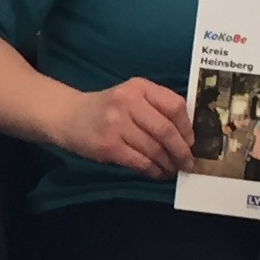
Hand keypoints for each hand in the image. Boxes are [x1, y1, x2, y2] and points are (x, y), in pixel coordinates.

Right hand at [53, 78, 194, 179]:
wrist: (68, 116)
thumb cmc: (107, 109)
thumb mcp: (131, 97)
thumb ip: (157, 108)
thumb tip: (187, 137)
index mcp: (139, 87)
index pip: (175, 105)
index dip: (188, 127)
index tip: (191, 142)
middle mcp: (127, 102)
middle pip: (166, 130)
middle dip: (181, 151)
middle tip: (187, 163)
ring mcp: (116, 124)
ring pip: (154, 148)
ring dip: (167, 164)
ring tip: (172, 170)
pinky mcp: (107, 145)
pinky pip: (139, 161)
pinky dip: (152, 170)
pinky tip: (156, 173)